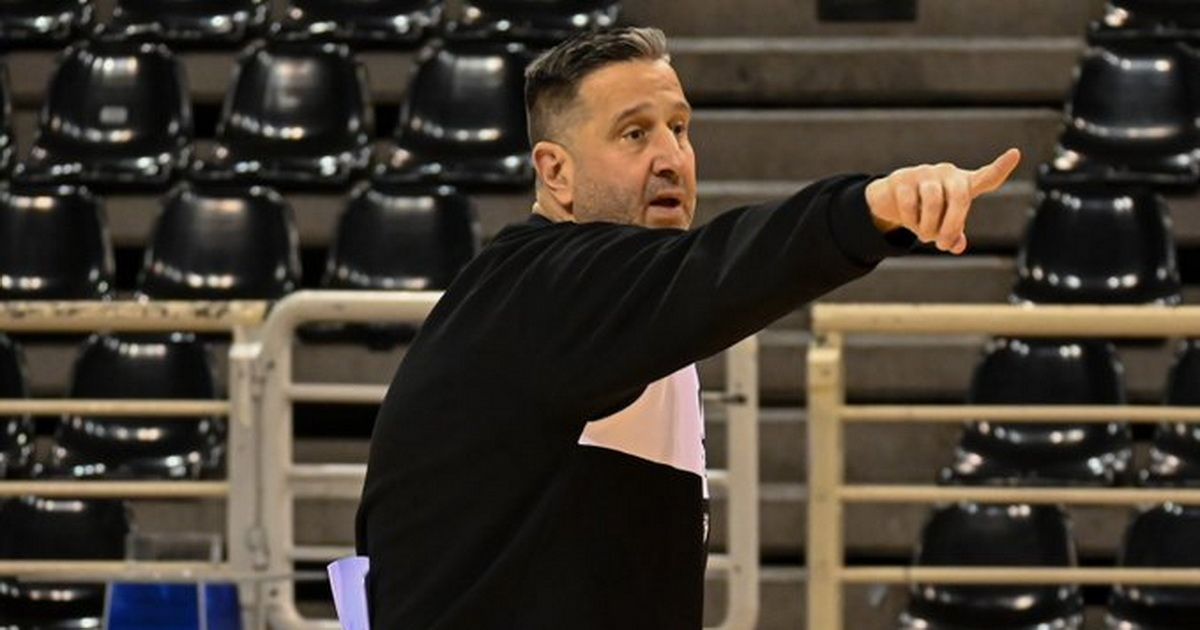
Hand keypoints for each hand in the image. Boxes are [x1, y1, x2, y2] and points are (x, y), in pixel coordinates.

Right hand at [864, 148, 1020, 254]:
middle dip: (953, 225)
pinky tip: (910, 224)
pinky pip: (910, 203)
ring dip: (929, 227)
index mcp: (963, 184)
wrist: (890, 200)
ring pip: (933, 201)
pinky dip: (911, 221)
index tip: (1015, 153)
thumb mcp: (942, 225)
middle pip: (960, 196)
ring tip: (925, 236)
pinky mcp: (902, 178)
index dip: (1001, 167)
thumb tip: (956, 246)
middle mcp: (947, 173)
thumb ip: (953, 236)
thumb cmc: (925, 212)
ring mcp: (924, 173)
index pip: (986, 177)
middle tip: (943, 245)